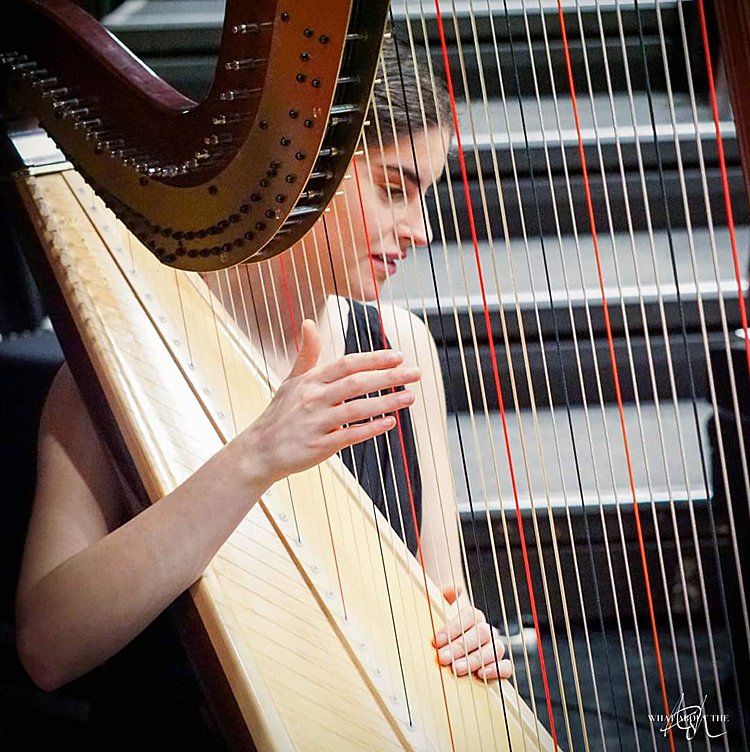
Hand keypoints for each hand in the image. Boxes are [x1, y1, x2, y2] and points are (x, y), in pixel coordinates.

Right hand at [246, 319, 419, 482]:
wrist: (260, 450)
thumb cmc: (280, 413)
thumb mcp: (291, 381)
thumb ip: (307, 354)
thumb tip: (308, 322)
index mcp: (310, 380)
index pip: (347, 364)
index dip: (374, 359)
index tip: (399, 357)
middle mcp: (313, 398)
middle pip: (356, 383)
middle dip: (389, 377)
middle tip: (416, 373)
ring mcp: (316, 423)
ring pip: (357, 409)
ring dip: (387, 402)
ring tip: (410, 397)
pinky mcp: (319, 446)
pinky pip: (350, 435)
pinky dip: (371, 428)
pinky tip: (390, 423)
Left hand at [433, 585, 511, 680]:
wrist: (451, 649)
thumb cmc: (444, 631)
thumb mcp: (440, 613)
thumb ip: (443, 599)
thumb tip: (450, 590)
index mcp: (473, 615)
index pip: (468, 615)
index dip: (453, 628)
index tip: (436, 640)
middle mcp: (485, 630)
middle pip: (481, 633)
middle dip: (460, 647)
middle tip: (443, 657)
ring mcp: (494, 647)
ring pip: (494, 649)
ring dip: (475, 659)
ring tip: (456, 669)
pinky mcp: (499, 666)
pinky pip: (506, 667)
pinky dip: (497, 670)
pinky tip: (481, 674)